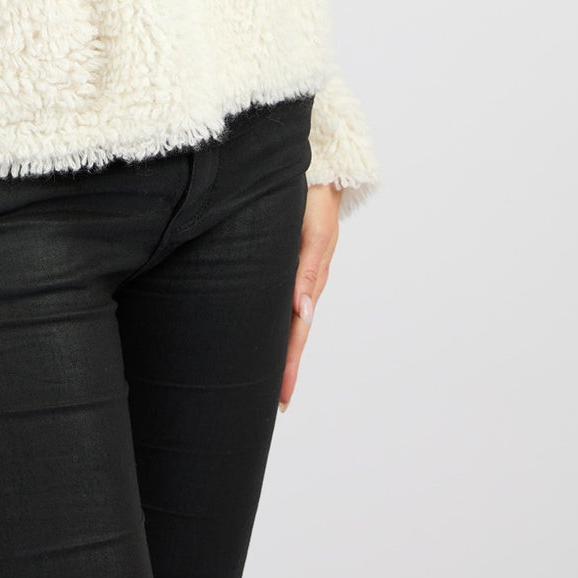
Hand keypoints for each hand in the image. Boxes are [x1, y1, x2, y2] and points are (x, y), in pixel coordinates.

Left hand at [278, 182, 341, 411]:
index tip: (282, 398)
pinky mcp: (282, 263)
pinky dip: (271, 322)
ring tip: (263, 379)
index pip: (296, 333)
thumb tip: (302, 311)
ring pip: (283, 320)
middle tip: (271, 405)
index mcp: (309, 282)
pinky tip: (259, 332)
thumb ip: (307, 270)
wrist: (318, 172)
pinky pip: (276, 300)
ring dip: (276, 348)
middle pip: (290, 335)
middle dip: (282, 369)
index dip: (288, 366)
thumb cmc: (315, 200)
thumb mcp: (315, 233)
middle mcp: (300, 284)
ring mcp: (292, 275)